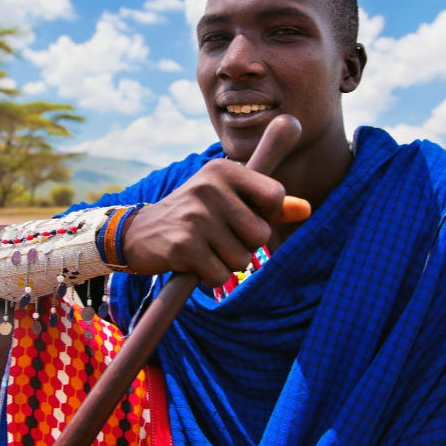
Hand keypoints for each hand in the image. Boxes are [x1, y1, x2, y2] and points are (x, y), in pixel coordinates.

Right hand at [122, 158, 285, 285]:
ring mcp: (196, 216)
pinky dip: (210, 277)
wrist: (138, 232)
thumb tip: (307, 209)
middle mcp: (210, 187)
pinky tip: (192, 261)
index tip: (244, 217)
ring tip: (205, 248)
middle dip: (245, 245)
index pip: (275, 195)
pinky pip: (220, 276)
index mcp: (224, 169)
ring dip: (227, 263)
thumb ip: (267, 203)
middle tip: (219, 237)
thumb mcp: (227, 198)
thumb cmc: (193, 215)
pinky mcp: (183, 245)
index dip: (266, 215)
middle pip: (261, 234)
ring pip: (242, 259)